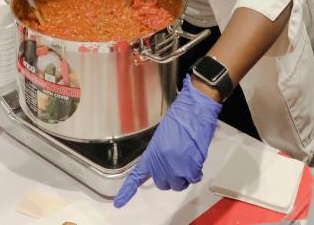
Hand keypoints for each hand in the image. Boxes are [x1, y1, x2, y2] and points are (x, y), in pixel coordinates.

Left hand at [113, 75, 220, 207]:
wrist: (192, 110)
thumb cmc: (179, 120)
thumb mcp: (162, 138)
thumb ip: (161, 155)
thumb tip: (166, 167)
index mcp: (151, 154)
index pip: (137, 176)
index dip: (127, 192)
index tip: (117, 204)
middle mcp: (160, 163)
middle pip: (164, 184)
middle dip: (172, 177)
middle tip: (178, 161)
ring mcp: (174, 166)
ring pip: (179, 184)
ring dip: (185, 175)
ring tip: (187, 158)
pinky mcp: (189, 167)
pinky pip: (193, 178)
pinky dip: (196, 171)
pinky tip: (195, 157)